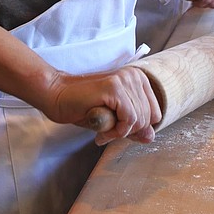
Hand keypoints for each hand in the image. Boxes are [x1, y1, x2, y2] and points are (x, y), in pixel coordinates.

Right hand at [44, 66, 161, 145]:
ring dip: (120, 133)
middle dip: (128, 132)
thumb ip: (133, 127)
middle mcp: (135, 76)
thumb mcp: (114, 120)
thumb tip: (151, 137)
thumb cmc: (84, 107)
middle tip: (107, 133)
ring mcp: (125, 79)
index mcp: (139, 79)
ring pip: (139, 120)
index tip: (118, 131)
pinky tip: (102, 131)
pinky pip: (129, 119)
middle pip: (149, 119)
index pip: (155, 114)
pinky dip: (116, 131)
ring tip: (103, 131)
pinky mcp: (115, 87)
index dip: (137, 129)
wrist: (57, 96)